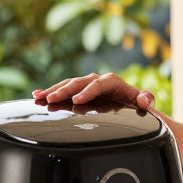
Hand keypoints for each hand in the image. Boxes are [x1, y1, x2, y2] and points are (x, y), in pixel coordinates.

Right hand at [32, 71, 154, 110]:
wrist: (129, 102)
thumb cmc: (135, 102)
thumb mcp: (142, 101)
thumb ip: (146, 99)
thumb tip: (145, 101)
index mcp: (112, 81)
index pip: (98, 84)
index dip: (88, 91)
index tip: (77, 100)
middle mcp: (96, 80)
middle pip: (78, 83)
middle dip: (64, 90)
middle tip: (51, 99)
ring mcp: (86, 84)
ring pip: (68, 84)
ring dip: (53, 90)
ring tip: (40, 97)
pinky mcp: (78, 89)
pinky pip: (63, 89)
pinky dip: (51, 91)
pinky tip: (37, 95)